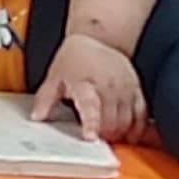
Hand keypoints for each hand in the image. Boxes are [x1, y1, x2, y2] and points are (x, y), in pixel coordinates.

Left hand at [29, 35, 146, 139]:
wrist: (96, 38)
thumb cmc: (73, 59)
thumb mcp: (54, 77)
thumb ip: (45, 100)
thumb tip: (36, 117)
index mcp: (84, 82)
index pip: (90, 105)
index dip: (91, 123)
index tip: (90, 137)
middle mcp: (107, 85)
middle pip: (110, 119)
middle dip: (104, 135)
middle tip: (96, 140)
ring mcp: (124, 87)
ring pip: (127, 119)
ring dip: (118, 133)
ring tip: (109, 137)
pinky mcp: (136, 88)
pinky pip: (142, 113)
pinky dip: (138, 127)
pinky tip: (129, 135)